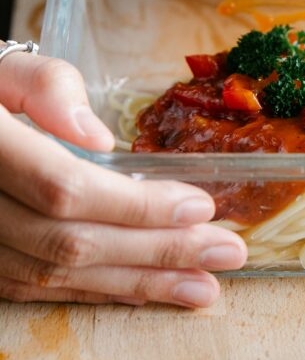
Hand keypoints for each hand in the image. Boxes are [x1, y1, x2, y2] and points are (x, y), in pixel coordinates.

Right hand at [0, 51, 246, 306]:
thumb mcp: (6, 67)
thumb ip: (49, 88)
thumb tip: (101, 137)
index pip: (65, 189)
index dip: (135, 204)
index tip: (200, 205)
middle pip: (70, 243)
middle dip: (157, 253)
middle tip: (228, 254)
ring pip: (55, 277)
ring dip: (136, 286)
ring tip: (203, 287)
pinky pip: (35, 289)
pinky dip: (96, 291)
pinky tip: (146, 290)